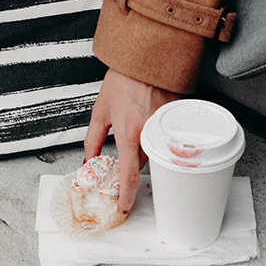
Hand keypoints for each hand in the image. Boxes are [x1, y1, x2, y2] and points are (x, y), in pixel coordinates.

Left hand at [84, 69, 177, 212]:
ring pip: (155, 152)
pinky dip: (158, 139)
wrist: (146, 58)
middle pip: (142, 163)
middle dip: (131, 166)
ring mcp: (166, 127)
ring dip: (144, 151)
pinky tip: (150, 125)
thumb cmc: (123, 80)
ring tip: (135, 133)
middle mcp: (149, 133)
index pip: (129, 174)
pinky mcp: (177, 120)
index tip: (124, 208)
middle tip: (123, 160)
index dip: (126, 194)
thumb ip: (93, 139)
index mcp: (129, 133)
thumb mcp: (101, 111)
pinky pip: (167, 139)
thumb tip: (88, 160)